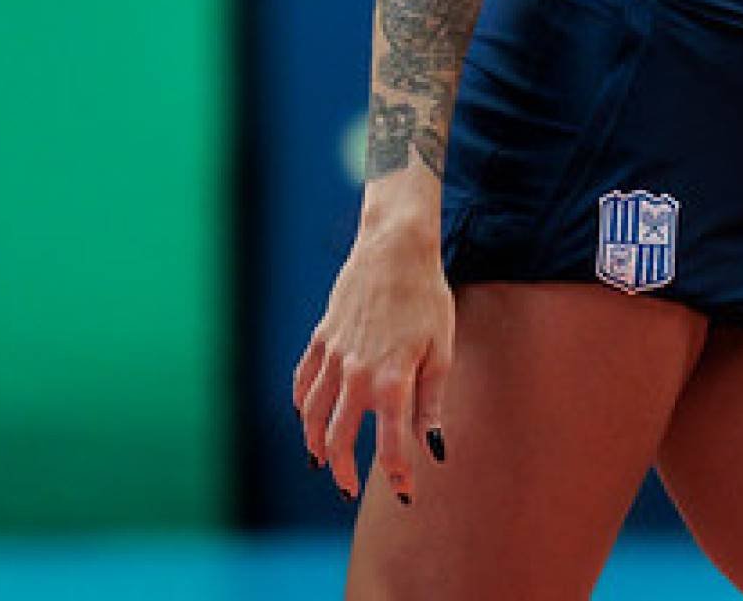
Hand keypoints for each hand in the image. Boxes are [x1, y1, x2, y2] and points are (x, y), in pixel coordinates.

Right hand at [294, 199, 454, 505]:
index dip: (397, 476)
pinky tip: (306, 416)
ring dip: (314, 444)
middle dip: (343, 472)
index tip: (404, 493)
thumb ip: (432, 405)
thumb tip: (435, 450)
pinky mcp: (321, 338)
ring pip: (310, 414)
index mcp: (392, 382)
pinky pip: (302, 381)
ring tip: (321, 462)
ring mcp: (333, 356)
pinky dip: (301, 405)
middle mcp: (356, 375)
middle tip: (348, 490)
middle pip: (337, 439)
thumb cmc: (427, 299)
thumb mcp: (441, 353)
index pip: (390, 447)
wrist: (395, 248)